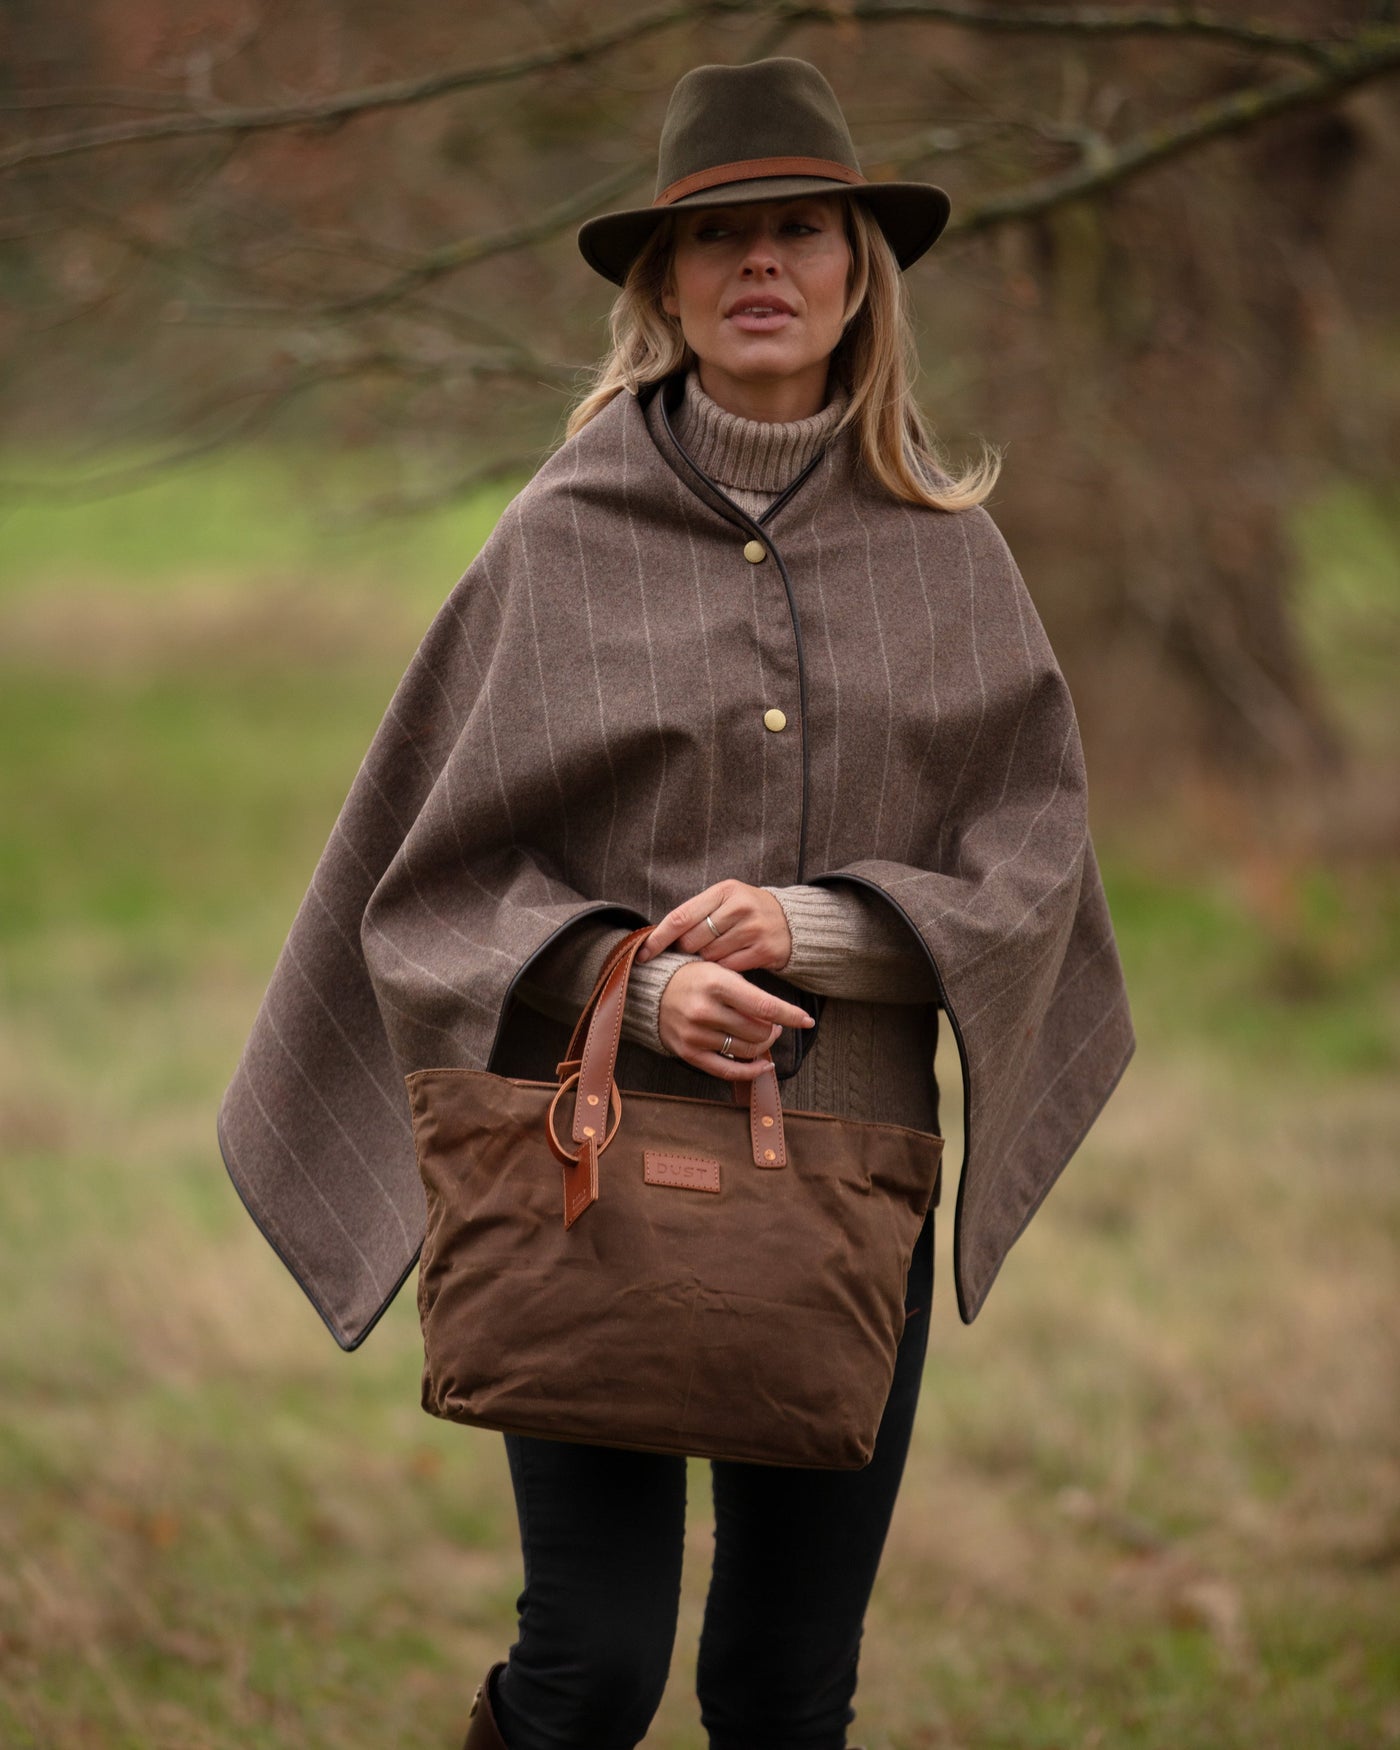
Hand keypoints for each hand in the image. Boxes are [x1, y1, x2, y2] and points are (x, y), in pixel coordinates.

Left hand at [637, 879, 791, 972]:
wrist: (792, 922)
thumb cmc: (747, 912)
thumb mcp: (724, 901)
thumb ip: (696, 914)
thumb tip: (657, 938)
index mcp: (723, 891)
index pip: (680, 916)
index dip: (658, 938)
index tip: (642, 954)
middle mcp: (739, 907)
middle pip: (692, 940)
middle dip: (687, 950)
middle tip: (694, 950)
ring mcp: (753, 929)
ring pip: (709, 956)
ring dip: (706, 960)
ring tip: (718, 951)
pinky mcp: (764, 950)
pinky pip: (728, 968)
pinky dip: (724, 970)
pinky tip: (730, 961)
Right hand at [657, 960, 813, 1081]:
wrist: (651, 991)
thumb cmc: (694, 978)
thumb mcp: (720, 973)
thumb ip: (748, 994)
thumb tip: (778, 1020)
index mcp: (716, 983)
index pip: (764, 1005)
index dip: (790, 1015)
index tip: (807, 1020)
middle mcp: (704, 1010)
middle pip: (758, 1032)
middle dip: (773, 1030)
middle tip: (773, 1025)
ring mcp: (695, 1034)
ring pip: (746, 1051)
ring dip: (762, 1047)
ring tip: (762, 1037)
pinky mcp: (688, 1053)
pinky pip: (727, 1071)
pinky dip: (750, 1071)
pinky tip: (762, 1066)